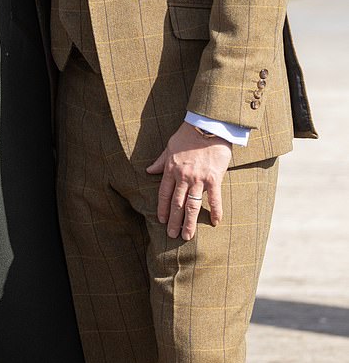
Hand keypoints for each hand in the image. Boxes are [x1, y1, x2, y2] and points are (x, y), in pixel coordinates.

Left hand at [146, 122, 231, 240]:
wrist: (207, 127)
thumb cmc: (187, 135)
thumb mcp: (169, 147)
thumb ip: (160, 162)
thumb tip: (148, 171)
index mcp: (171, 169)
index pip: (164, 194)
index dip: (163, 208)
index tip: (162, 220)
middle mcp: (183, 177)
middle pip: (177, 203)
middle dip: (174, 221)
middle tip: (173, 235)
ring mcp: (198, 178)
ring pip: (192, 205)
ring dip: (189, 222)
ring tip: (187, 236)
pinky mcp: (214, 178)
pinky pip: (215, 199)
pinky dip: (215, 211)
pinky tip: (215, 223)